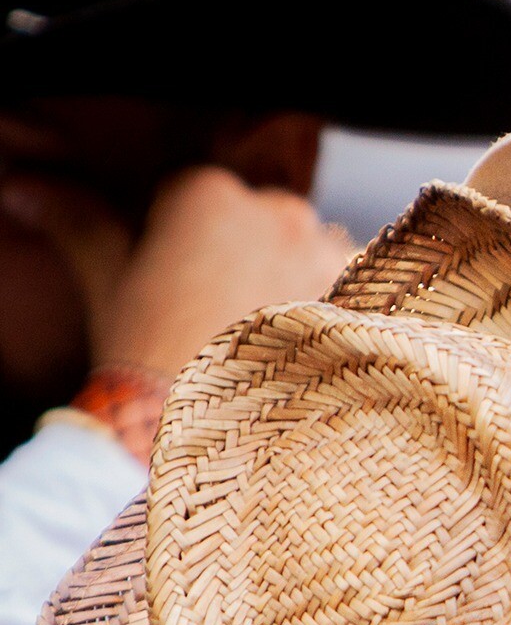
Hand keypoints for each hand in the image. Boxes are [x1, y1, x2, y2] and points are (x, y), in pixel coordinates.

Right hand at [0, 164, 354, 377]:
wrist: (206, 436)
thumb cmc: (149, 356)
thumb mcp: (108, 282)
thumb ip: (82, 223)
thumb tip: (30, 188)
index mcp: (208, 191)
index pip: (201, 196)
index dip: (188, 242)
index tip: (183, 284)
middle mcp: (280, 210)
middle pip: (266, 220)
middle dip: (250, 257)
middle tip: (224, 316)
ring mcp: (328, 253)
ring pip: (315, 251)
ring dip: (299, 281)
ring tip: (266, 341)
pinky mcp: (364, 300)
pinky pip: (357, 291)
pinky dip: (336, 312)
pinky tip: (309, 349)